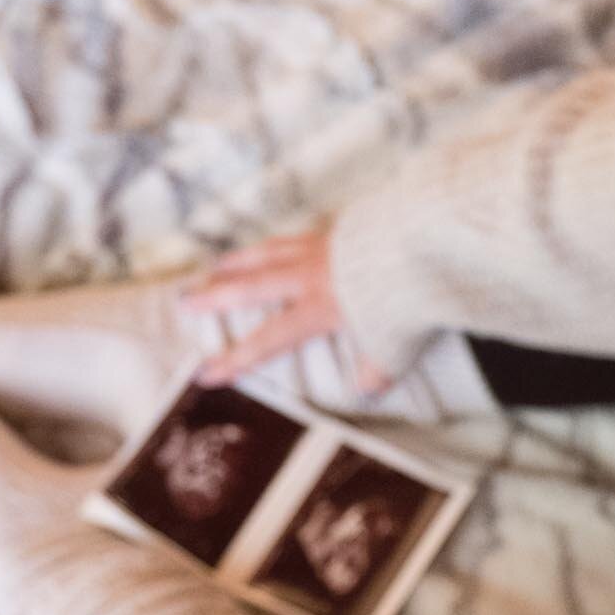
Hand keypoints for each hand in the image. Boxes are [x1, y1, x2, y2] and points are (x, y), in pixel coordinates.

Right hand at [179, 226, 392, 392]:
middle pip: (253, 286)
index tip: (207, 373)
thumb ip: (377, 369)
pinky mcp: (345, 226)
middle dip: (216, 296)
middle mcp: (313, 274)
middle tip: (187, 301)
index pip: (269, 340)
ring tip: (219, 264)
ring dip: (241, 260)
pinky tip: (283, 240)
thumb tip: (367, 389)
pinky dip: (284, 240)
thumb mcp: (396, 346)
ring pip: (271, 251)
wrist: (427, 238)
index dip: (236, 358)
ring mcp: (326, 245)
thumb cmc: (412, 293)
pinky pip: (302, 234)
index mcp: (320, 307)